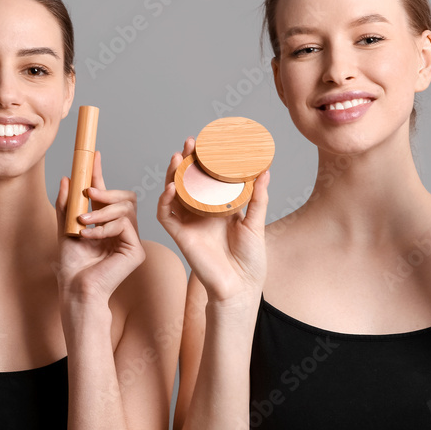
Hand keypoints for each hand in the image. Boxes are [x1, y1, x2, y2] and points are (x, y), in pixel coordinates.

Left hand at [55, 151, 145, 303]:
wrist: (76, 288)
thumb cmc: (72, 265)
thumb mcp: (65, 227)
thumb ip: (67, 205)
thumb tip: (68, 178)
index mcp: (108, 224)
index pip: (108, 195)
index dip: (101, 175)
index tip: (94, 157)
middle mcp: (123, 231)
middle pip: (126, 198)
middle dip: (107, 192)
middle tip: (87, 195)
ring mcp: (132, 241)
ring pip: (126, 209)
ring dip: (101, 212)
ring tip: (82, 223)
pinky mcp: (136, 251)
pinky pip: (125, 225)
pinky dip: (105, 227)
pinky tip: (90, 236)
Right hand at [157, 138, 269, 302]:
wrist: (241, 286)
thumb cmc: (250, 260)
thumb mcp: (256, 223)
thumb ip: (258, 198)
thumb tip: (264, 171)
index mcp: (219, 209)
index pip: (207, 180)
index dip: (204, 163)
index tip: (207, 144)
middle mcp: (201, 214)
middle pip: (188, 183)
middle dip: (186, 162)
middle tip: (189, 143)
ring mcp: (189, 224)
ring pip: (173, 195)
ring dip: (172, 175)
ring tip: (177, 157)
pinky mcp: (181, 236)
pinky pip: (166, 216)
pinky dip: (165, 201)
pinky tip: (171, 186)